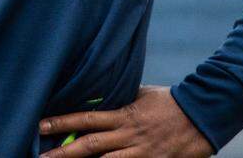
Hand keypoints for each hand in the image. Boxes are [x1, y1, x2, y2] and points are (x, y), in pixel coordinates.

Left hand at [38, 86, 212, 157]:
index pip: (86, 119)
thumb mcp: (141, 93)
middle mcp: (128, 136)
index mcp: (123, 115)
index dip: (62, 122)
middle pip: (89, 147)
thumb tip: (100, 92)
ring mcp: (140, 155)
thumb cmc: (170, 102)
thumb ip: (120, 97)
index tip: (40, 125)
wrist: (202, 116)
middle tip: (40, 157)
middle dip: (62, 153)